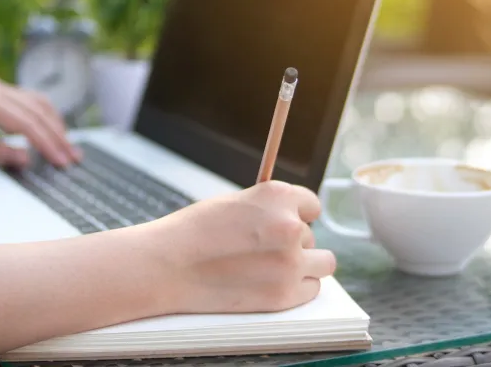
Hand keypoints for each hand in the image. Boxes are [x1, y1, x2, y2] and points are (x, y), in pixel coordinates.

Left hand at [0, 74, 79, 166]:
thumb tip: (26, 159)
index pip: (28, 125)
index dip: (47, 145)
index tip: (61, 161)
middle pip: (38, 113)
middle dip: (58, 137)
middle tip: (73, 157)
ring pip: (39, 103)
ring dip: (56, 125)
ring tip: (68, 146)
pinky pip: (31, 99)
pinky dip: (46, 116)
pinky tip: (54, 130)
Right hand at [138, 180, 335, 314]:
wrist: (167, 265)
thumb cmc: (195, 231)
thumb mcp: (236, 202)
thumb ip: (269, 209)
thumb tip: (293, 218)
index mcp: (278, 196)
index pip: (312, 205)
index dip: (297, 215)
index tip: (286, 224)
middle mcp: (290, 226)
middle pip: (312, 237)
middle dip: (293, 243)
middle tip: (264, 251)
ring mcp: (290, 262)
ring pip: (323, 263)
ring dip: (304, 265)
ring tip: (275, 268)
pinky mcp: (284, 295)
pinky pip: (311, 289)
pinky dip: (297, 288)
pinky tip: (272, 283)